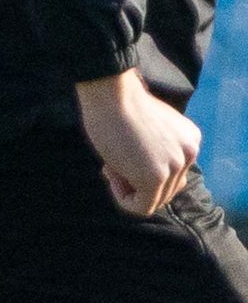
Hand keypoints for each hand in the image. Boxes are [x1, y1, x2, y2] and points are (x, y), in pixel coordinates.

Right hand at [79, 70, 204, 216]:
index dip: (144, 170)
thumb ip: (156, 150)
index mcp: (191, 140)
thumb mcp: (150, 129)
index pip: (173, 173)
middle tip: (113, 165)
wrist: (111, 95)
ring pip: (154, 199)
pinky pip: (142, 207)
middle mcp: (190, 153)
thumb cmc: (119, 106)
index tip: (123, 156)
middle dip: (137, 182)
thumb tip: (141, 175)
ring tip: (111, 166)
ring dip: (129, 189)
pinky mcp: (155, 177)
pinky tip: (111, 176)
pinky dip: (124, 200)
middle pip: (167, 189)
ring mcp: (175, 165)